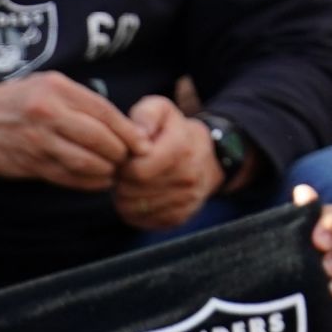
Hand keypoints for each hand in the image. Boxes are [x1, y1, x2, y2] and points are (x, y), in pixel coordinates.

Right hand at [0, 73, 149, 188]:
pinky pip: (64, 176)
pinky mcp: (28, 162)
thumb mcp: (53, 86)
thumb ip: (85, 102)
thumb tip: (126, 126)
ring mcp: (37, 140)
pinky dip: (86, 182)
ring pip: (83, 160)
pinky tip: (98, 182)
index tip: (143, 144)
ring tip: (114, 172)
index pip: (104, 112)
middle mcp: (48, 114)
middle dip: (120, 152)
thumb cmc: (24, 99)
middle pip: (97, 138)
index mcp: (58, 90)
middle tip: (130, 159)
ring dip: (105, 170)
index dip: (128, 131)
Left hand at [111, 99, 221, 230]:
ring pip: (134, 208)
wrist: (209, 158)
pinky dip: (134, 210)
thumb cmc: (175, 132)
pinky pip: (142, 221)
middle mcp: (188, 178)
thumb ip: (146, 115)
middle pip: (132, 191)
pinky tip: (141, 195)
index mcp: (182, 149)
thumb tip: (138, 135)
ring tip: (134, 182)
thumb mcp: (162, 111)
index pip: (138, 170)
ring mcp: (186, 200)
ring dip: (126, 196)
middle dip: (122, 180)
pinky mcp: (179, 218)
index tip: (128, 156)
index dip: (124, 164)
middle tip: (127, 170)